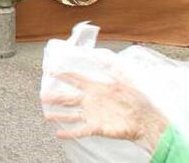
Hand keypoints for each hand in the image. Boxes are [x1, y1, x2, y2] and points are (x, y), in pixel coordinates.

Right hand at [41, 72, 167, 151]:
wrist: (146, 120)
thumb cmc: (138, 100)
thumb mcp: (126, 80)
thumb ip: (113, 68)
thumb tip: (103, 55)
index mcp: (97, 88)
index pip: (76, 79)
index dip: (63, 74)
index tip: (50, 69)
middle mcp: (92, 101)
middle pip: (69, 98)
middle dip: (55, 97)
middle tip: (42, 95)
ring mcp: (93, 115)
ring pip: (71, 115)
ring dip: (59, 115)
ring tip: (47, 115)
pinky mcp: (97, 127)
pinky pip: (80, 130)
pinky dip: (69, 132)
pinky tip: (59, 133)